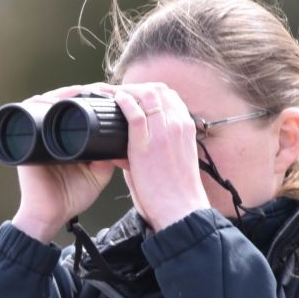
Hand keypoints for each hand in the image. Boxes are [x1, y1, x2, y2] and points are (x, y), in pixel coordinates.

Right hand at [12, 84, 119, 242]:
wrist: (49, 215)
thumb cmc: (71, 198)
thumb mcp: (98, 175)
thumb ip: (108, 157)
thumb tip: (124, 137)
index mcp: (66, 139)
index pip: (77, 109)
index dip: (91, 98)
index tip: (110, 95)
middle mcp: (50, 134)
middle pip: (62, 101)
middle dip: (81, 91)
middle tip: (99, 89)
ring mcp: (37, 135)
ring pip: (47, 101)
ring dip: (64, 93)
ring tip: (82, 90)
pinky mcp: (26, 139)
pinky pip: (29, 111)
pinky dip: (42, 102)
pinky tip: (57, 100)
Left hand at [111, 83, 208, 229]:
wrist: (181, 210)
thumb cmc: (175, 192)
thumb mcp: (169, 161)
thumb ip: (150, 149)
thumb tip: (122, 149)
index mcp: (186, 128)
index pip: (169, 95)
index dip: (149, 90)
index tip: (134, 94)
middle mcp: (178, 125)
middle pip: (158, 89)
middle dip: (136, 87)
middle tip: (118, 92)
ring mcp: (164, 133)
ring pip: (148, 95)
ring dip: (127, 90)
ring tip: (112, 94)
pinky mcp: (147, 146)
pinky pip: (136, 114)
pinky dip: (123, 102)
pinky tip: (114, 101)